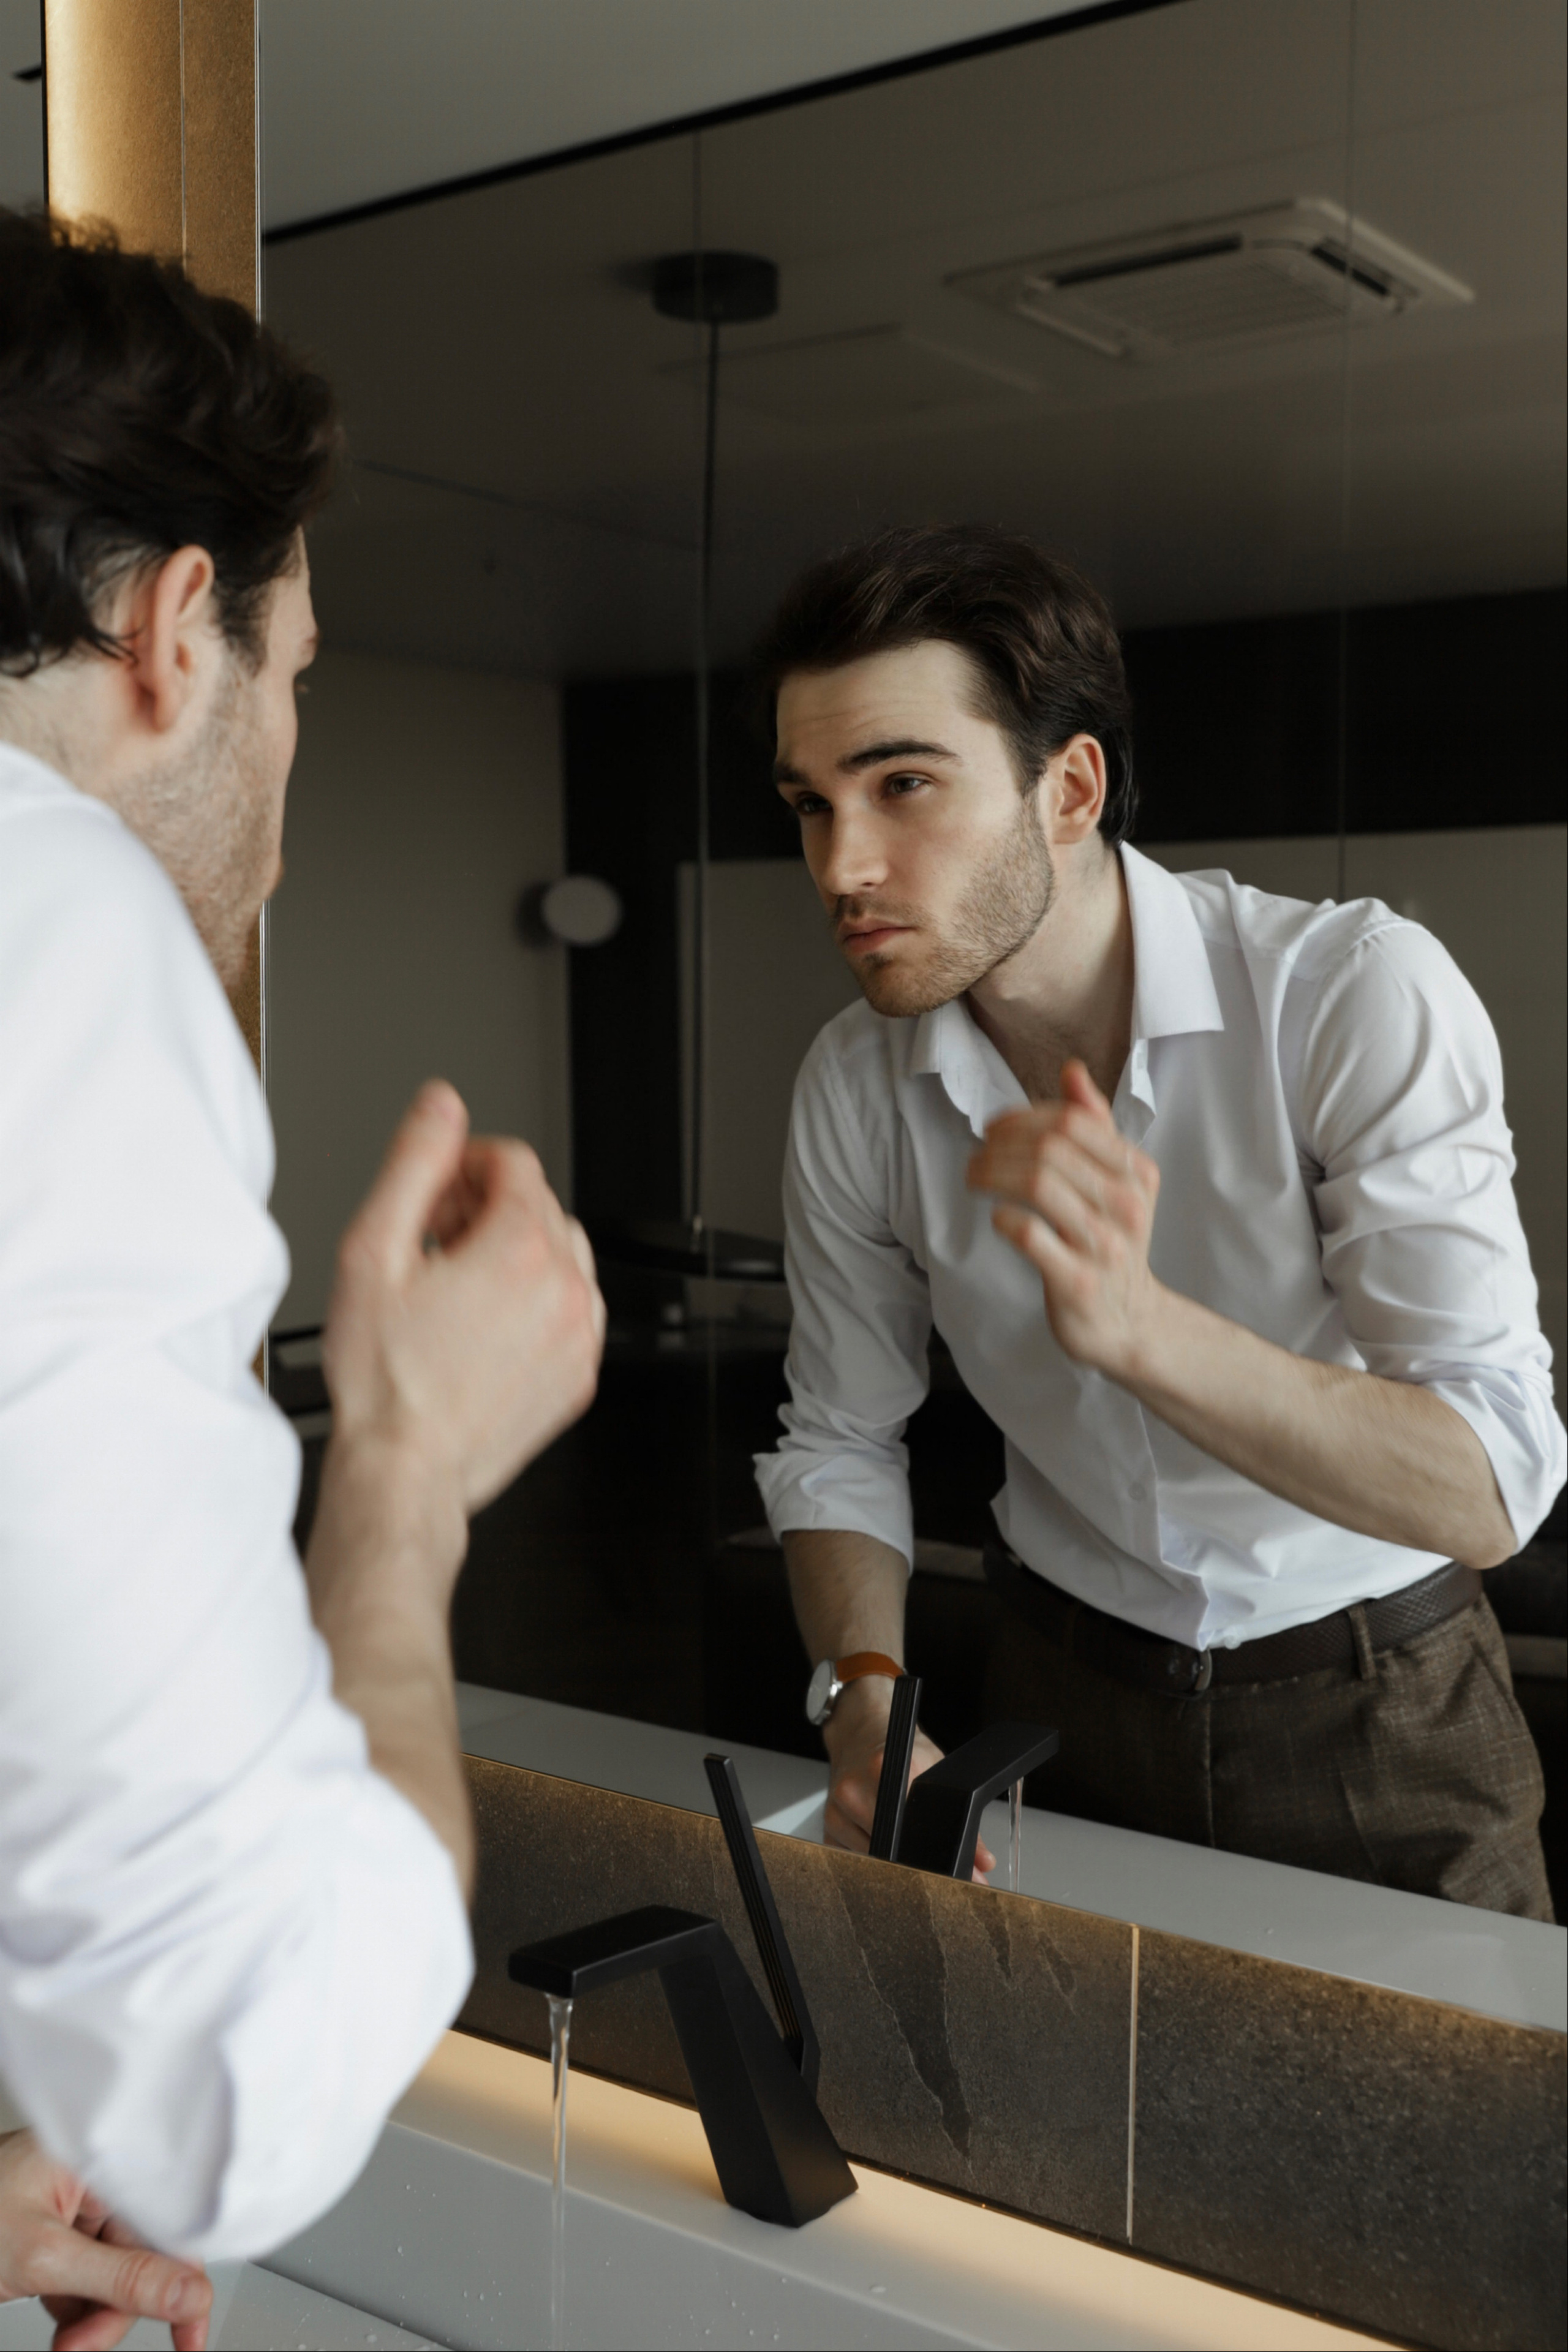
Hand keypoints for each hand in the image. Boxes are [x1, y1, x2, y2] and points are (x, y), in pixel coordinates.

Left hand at [0, 2130, 209, 2351]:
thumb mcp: (43, 2257)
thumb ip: (121, 2277)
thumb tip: (189, 2294)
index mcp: (102, 2158)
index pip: (170, 2218)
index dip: (185, 2280)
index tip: (189, 2338)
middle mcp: (94, 2179)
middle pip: (142, 2257)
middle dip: (116, 2312)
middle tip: (81, 2346)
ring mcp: (73, 2210)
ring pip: (117, 2279)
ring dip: (93, 2322)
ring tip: (63, 2341)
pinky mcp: (55, 2239)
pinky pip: (90, 2283)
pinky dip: (76, 2315)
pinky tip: (58, 2326)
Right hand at [324, 1081, 605, 1516]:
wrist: (405, 1470)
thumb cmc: (383, 1379)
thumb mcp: (373, 1250)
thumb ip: (414, 1164)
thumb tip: (440, 1107)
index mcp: (520, 1249)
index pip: (515, 1162)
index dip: (465, 1164)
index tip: (436, 1193)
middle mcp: (564, 1289)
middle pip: (540, 1205)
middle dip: (486, 1208)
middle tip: (432, 1241)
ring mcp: (579, 1335)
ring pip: (563, 1255)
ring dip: (515, 1253)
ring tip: (456, 1286)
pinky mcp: (579, 1374)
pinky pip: (572, 1310)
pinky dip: (536, 1303)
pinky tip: (484, 1325)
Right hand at [823, 1683, 995, 1879]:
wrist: (860, 1731)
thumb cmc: (900, 1749)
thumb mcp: (940, 1772)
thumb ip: (968, 1823)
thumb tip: (983, 1865)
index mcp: (887, 1769)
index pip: (913, 1833)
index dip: (931, 1858)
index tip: (945, 1870)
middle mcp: (856, 1788)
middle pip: (891, 1852)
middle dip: (914, 1863)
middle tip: (926, 1859)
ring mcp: (838, 1808)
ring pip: (873, 1861)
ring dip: (890, 1861)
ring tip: (899, 1836)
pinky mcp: (828, 1824)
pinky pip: (853, 1859)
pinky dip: (870, 1857)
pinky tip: (878, 1835)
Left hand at [968, 1059, 1161, 1379]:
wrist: (1128, 1321)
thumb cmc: (1111, 1244)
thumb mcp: (1116, 1182)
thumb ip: (1095, 1127)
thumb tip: (1072, 1071)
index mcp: (1137, 1172)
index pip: (1073, 1121)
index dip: (1023, 1116)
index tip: (994, 1129)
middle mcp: (1126, 1204)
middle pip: (1051, 1147)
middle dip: (1000, 1145)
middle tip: (977, 1157)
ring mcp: (1104, 1243)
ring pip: (1038, 1183)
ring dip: (992, 1174)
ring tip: (973, 1179)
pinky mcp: (1078, 1280)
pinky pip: (1031, 1235)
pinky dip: (1005, 1220)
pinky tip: (997, 1219)